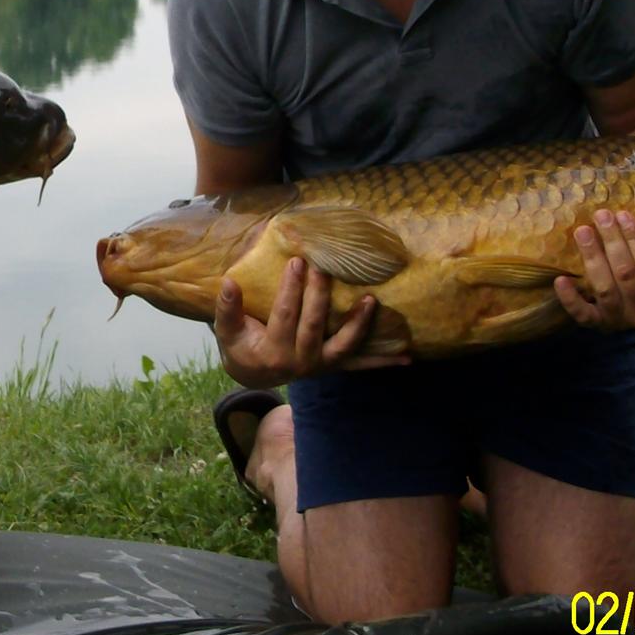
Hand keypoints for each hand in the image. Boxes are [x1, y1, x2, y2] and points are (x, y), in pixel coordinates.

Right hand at [212, 257, 409, 388]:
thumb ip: (227, 309)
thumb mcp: (228, 331)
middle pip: (315, 324)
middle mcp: (302, 361)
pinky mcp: (335, 366)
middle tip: (324, 266)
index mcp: (275, 351)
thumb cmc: (242, 346)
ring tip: (370, 300)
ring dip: (360, 324)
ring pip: (344, 344)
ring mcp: (322, 365)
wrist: (256, 373)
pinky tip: (407, 358)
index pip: (285, 315)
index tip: (296, 260)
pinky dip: (383, 362)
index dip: (291, 288)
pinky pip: (361, 365)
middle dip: (320, 294)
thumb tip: (228, 283)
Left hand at [554, 209, 634, 330]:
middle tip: (601, 214)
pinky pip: (584, 316)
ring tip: (582, 231)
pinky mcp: (601, 324)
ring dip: (592, 259)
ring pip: (604, 289)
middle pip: (626, 274)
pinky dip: (571, 300)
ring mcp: (622, 320)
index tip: (624, 215)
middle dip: (612, 241)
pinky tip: (561, 280)